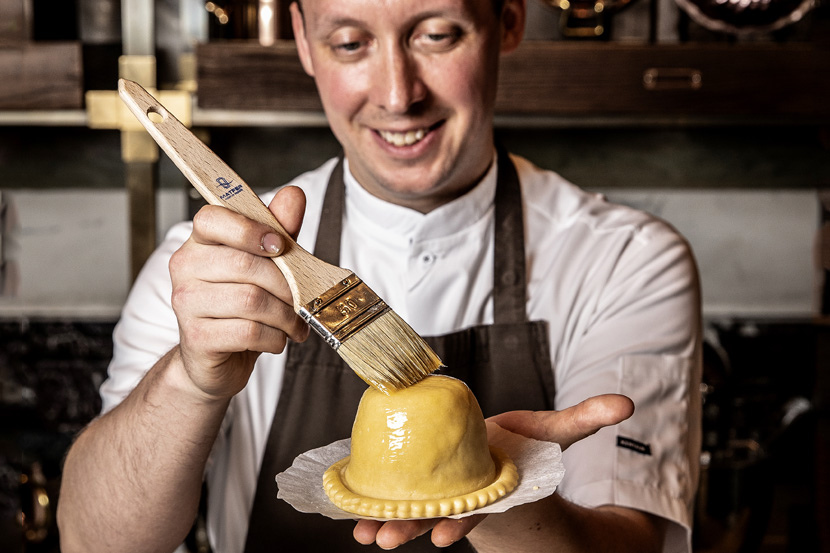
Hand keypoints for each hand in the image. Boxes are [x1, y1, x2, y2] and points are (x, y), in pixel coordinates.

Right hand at [169, 185, 310, 400]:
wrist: (215, 359)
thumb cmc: (241, 307)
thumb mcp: (265, 264)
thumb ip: (278, 230)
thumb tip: (294, 195)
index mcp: (199, 243)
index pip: (212, 219)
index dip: (250, 229)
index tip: (280, 246)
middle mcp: (185, 268)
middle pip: (245, 265)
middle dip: (286, 285)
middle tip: (302, 299)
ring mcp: (186, 303)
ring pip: (251, 300)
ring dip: (285, 316)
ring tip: (294, 323)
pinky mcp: (196, 338)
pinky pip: (249, 332)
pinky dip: (275, 338)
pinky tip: (277, 339)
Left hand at [352, 394, 634, 548]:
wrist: (500, 456)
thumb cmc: (523, 447)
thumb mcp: (554, 431)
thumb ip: (584, 419)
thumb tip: (628, 405)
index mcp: (496, 487)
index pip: (480, 508)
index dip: (464, 522)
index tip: (446, 536)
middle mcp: (466, 494)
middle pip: (439, 514)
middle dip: (414, 529)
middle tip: (387, 542)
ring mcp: (442, 491)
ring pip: (413, 511)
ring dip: (386, 523)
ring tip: (363, 535)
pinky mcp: (422, 481)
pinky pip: (396, 495)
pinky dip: (375, 504)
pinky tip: (353, 515)